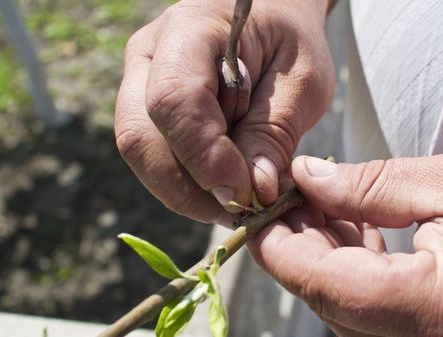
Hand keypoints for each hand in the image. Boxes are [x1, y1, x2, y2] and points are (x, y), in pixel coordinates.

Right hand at [114, 0, 334, 225]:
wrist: (271, 19)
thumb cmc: (291, 40)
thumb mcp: (303, 79)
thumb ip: (275, 131)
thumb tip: (253, 192)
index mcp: (189, 29)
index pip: (175, 100)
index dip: (205, 156)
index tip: (246, 193)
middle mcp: (149, 54)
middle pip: (141, 137)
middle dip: (190, 189)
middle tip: (241, 212)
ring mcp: (139, 82)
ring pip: (142, 156)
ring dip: (188, 193)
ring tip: (238, 205)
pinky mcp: (146, 110)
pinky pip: (154, 159)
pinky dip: (188, 186)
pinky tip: (224, 191)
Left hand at [249, 149, 442, 336]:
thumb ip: (372, 185)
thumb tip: (307, 178)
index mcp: (432, 311)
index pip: (320, 284)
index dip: (276, 243)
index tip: (261, 204)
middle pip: (325, 299)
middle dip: (298, 243)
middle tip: (297, 190)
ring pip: (344, 310)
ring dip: (325, 256)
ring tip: (331, 203)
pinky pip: (372, 316)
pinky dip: (354, 274)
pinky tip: (360, 232)